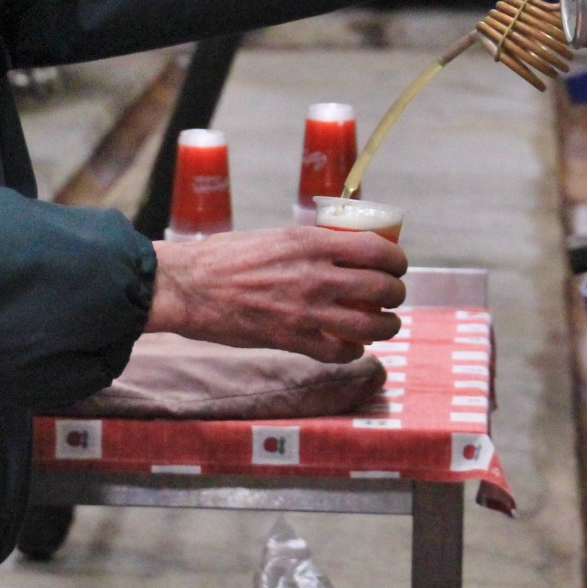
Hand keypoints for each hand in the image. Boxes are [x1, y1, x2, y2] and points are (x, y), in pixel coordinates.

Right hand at [145, 227, 408, 363]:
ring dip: (385, 326)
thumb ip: (310, 245)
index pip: (377, 249)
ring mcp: (306, 310)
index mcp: (312, 243)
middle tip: (392, 296)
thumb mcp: (276, 236)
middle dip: (396, 294)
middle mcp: (316, 275)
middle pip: (383, 288)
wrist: (189, 286)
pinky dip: (353, 350)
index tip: (396, 266)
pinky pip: (340, 351)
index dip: (397, 260)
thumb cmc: (226, 257)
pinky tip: (351, 346)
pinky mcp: (292, 339)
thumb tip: (340, 249)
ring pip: (371, 325)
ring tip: (384, 325)